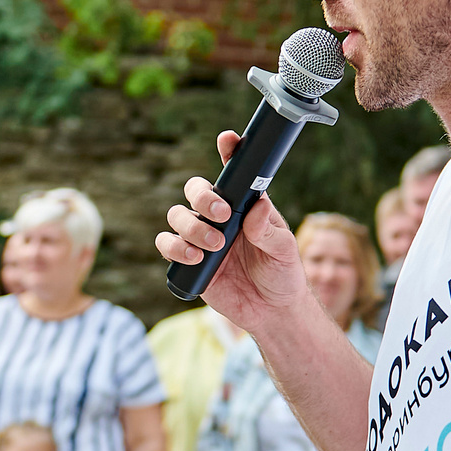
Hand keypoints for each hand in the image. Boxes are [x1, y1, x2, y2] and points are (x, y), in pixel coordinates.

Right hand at [154, 131, 314, 329]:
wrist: (271, 311)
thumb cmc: (282, 273)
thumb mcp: (284, 250)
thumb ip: (269, 230)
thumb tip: (259, 206)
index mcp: (244, 205)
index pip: (233, 172)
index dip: (228, 150)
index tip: (227, 139)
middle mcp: (219, 216)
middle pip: (195, 189)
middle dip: (202, 196)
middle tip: (221, 214)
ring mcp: (201, 237)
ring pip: (177, 215)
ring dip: (191, 225)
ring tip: (215, 245)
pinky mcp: (188, 261)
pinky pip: (166, 245)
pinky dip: (173, 247)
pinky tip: (194, 257)